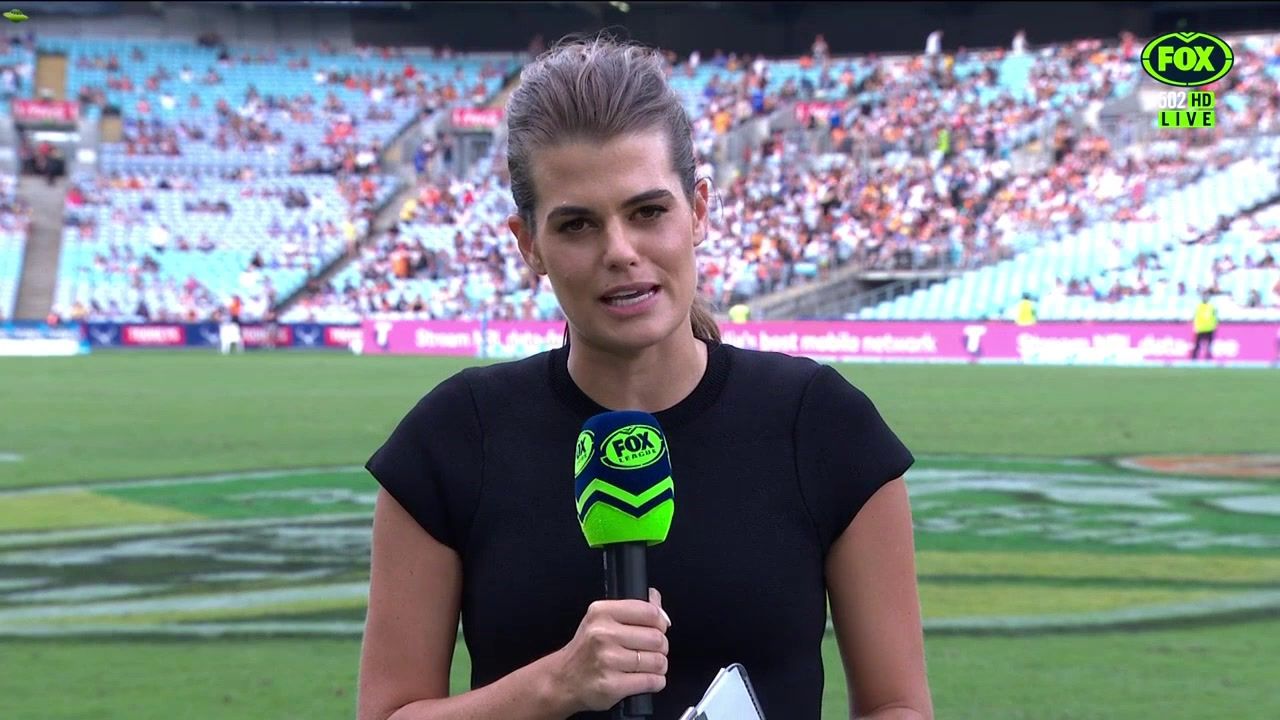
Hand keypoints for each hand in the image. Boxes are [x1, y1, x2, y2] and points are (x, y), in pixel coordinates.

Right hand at [546, 587, 671, 713]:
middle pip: (656, 638)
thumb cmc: (587, 649)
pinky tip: (647, 679)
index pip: (650, 612)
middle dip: (661, 647)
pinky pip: (650, 682)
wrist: (563, 679)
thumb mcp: (602, 619)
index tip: (659, 629)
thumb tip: (656, 600)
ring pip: (657, 661)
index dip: (661, 623)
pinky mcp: (611, 685)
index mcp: (602, 612)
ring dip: (659, 666)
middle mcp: (603, 634)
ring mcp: (607, 660)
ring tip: (649, 666)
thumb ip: (632, 608)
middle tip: (653, 651)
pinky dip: (656, 682)